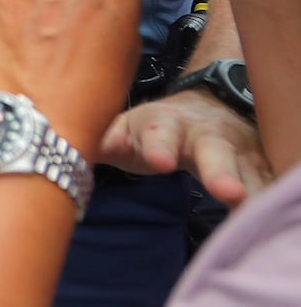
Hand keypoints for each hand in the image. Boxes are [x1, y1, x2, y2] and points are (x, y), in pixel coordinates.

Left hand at [97, 89, 270, 205]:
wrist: (207, 108)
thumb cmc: (156, 127)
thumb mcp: (126, 129)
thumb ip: (101, 141)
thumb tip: (58, 148)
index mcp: (165, 126)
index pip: (160, 134)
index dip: (158, 147)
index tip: (158, 160)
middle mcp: (206, 137)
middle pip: (215, 153)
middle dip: (220, 172)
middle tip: (227, 192)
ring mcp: (238, 154)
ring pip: (251, 173)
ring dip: (253, 193)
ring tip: (252, 212)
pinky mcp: (258, 170)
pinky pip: (268, 186)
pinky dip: (269, 201)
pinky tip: (266, 220)